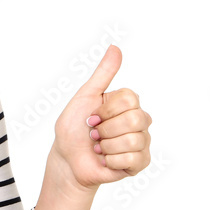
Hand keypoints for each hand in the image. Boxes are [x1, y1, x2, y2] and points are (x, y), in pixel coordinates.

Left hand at [50, 45, 151, 189]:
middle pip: (134, 119)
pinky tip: (105, 160)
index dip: (105, 110)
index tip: (92, 116)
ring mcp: (142, 141)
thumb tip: (115, 47)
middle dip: (105, 129)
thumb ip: (103, 74)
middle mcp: (139, 119)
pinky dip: (111, 161)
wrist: (67, 160)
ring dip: (106, 146)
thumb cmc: (73, 128)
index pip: (129, 99)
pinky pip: (133, 159)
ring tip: (99, 148)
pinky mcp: (140, 162)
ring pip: (133, 140)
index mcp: (127, 103)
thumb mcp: (85, 97)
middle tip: (94, 134)